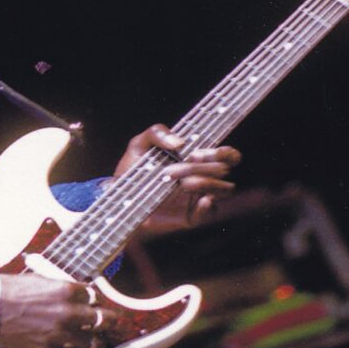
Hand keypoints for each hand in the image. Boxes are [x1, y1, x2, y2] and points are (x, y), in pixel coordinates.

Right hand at [0, 274, 115, 347]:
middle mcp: (68, 313)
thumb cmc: (7, 290)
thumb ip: (60, 288)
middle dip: (108, 321)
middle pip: (101, 320)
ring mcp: (60, 334)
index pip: (93, 296)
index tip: (96, 303)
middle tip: (111, 322)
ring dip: (92, 340)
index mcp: (66, 290)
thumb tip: (73, 293)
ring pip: (89, 342)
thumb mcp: (39, 279)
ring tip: (95, 340)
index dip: (95, 300)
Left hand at [113, 123, 239, 232]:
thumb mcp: (139, 145)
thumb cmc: (134, 170)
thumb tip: (179, 142)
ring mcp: (200, 195)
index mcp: (195, 158)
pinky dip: (209, 206)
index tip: (203, 153)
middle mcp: (202, 176)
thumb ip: (157, 132)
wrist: (122, 200)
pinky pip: (212, 212)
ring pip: (224, 189)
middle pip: (223, 169)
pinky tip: (199, 200)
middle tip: (178, 168)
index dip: (226, 153)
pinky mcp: (194, 215)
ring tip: (182, 183)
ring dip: (205, 182)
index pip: (226, 155)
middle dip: (203, 166)